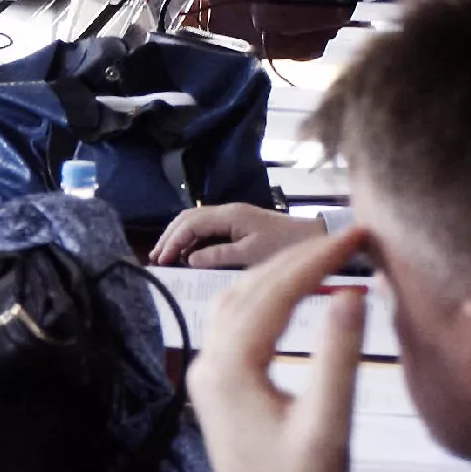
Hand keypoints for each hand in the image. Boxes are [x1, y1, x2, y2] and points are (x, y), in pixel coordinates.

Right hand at [151, 203, 327, 268]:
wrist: (315, 239)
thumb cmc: (286, 247)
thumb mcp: (252, 255)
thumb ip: (219, 256)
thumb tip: (190, 259)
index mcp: (230, 215)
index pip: (190, 223)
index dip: (172, 241)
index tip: (161, 260)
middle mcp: (228, 211)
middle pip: (187, 217)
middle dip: (169, 236)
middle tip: (156, 257)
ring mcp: (233, 217)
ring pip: (195, 221)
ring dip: (179, 237)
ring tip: (166, 256)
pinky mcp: (238, 225)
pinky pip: (207, 228)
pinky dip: (192, 239)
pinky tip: (188, 254)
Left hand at [187, 227, 369, 471]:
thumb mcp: (329, 424)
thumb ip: (338, 357)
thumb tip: (350, 294)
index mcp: (231, 368)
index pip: (276, 292)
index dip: (318, 260)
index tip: (357, 236)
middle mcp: (209, 363)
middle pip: (251, 289)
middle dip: (298, 259)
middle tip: (347, 238)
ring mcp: (208, 375)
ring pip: (237, 302)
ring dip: (278, 275)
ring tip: (325, 259)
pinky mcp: (217, 387)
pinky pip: (235, 324)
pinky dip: (266, 299)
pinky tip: (295, 298)